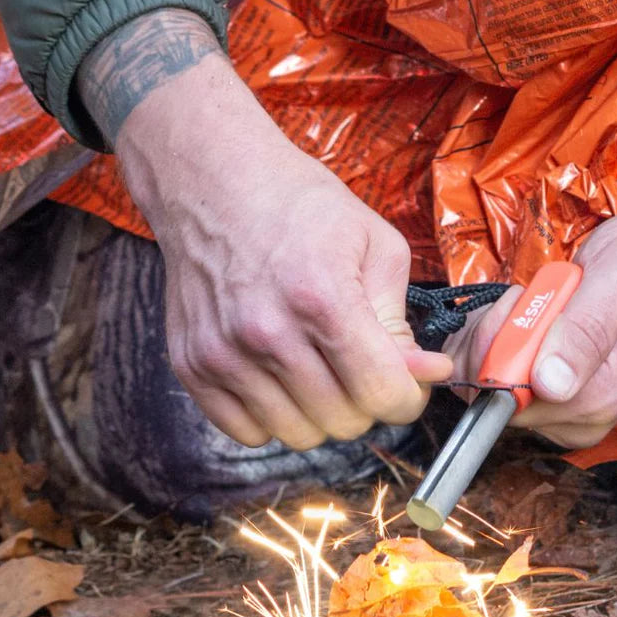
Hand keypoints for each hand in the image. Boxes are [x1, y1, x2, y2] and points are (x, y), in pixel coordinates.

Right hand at [78, 10, 451, 447]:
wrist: (214, 181)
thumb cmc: (301, 206)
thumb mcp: (375, 244)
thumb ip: (400, 318)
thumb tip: (425, 373)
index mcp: (322, 298)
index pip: (380, 394)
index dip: (408, 398)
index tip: (408, 385)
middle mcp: (267, 333)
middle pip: (342, 421)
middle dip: (367, 402)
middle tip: (363, 368)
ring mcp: (223, 353)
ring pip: (298, 435)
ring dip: (322, 413)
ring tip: (322, 369)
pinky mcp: (191, 364)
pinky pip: (247, 432)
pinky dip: (274, 417)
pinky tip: (282, 379)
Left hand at [447, 126, 616, 448]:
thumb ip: (586, 330)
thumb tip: (551, 384)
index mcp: (597, 397)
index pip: (506, 395)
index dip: (498, 344)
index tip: (522, 301)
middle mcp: (580, 416)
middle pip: (491, 394)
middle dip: (494, 336)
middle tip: (530, 295)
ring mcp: (566, 410)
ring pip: (489, 385)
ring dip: (496, 335)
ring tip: (537, 302)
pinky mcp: (555, 398)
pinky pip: (499, 379)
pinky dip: (498, 340)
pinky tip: (527, 316)